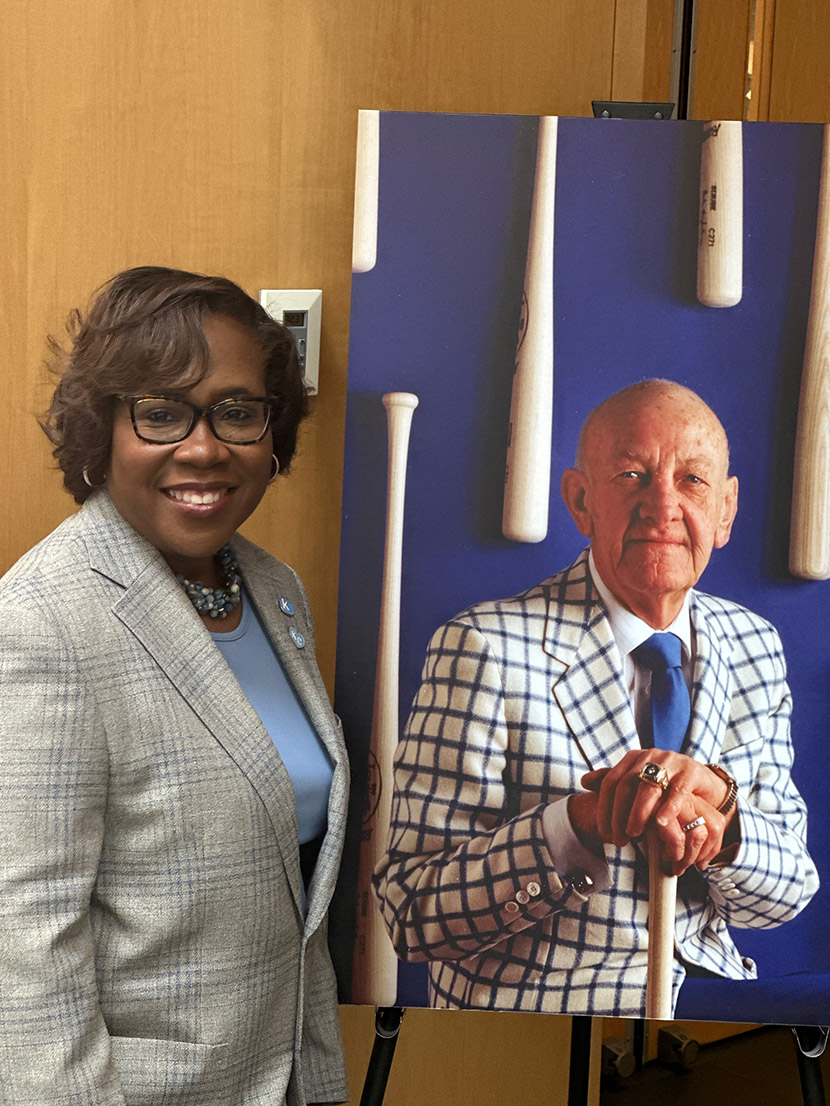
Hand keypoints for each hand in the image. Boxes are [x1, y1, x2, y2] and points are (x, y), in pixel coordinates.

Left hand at [577, 750, 737, 871]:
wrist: (701, 779)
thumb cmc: (665, 784)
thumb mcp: (638, 781)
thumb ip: (613, 781)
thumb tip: (584, 782)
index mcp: (632, 759)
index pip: (611, 782)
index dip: (604, 808)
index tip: (603, 832)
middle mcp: (649, 756)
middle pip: (627, 785)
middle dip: (619, 814)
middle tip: (618, 838)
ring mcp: (671, 762)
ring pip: (649, 787)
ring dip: (639, 813)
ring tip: (635, 834)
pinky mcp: (691, 771)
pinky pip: (678, 791)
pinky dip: (668, 809)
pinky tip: (661, 825)